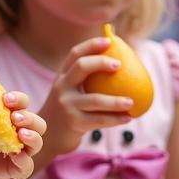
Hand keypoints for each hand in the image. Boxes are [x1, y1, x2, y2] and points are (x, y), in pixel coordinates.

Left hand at [0, 93, 44, 178]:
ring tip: (21, 134)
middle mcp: (21, 131)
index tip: (6, 98)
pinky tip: (16, 157)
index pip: (24, 103)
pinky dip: (25, 161)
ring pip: (38, 142)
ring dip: (33, 136)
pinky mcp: (17, 168)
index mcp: (12, 115)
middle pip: (38, 122)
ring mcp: (22, 150)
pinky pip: (27, 166)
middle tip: (14, 117)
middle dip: (28, 117)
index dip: (19, 99)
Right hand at [38, 34, 134, 155]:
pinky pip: (99, 120)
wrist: (47, 138)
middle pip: (81, 67)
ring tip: (132, 101)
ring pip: (95, 99)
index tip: (109, 40)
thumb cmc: (67, 112)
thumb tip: (121, 66)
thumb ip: (86, 81)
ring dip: (116, 101)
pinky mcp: (73, 122)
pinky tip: (129, 117)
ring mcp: (66, 105)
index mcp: (62, 76)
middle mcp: (62, 87)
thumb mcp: (70, 93)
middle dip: (101, 62)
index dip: (91, 44)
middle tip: (120, 65)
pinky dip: (116, 119)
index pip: (75, 54)